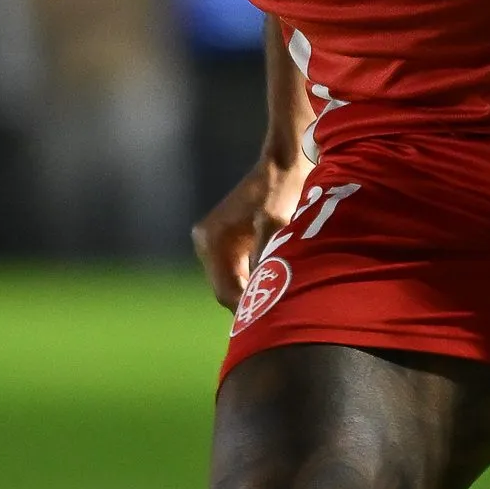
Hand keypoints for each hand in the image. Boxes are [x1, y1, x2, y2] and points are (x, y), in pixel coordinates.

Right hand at [192, 151, 312, 309]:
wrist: (283, 165)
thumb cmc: (281, 192)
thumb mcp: (274, 225)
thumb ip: (264, 259)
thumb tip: (259, 294)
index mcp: (211, 241)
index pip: (224, 291)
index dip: (245, 310)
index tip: (270, 324)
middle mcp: (206, 243)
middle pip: (226, 290)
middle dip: (249, 304)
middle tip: (278, 320)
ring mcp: (215, 243)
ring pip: (233, 283)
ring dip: (253, 294)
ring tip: (280, 307)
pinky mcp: (228, 242)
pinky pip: (238, 272)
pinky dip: (254, 282)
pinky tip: (276, 287)